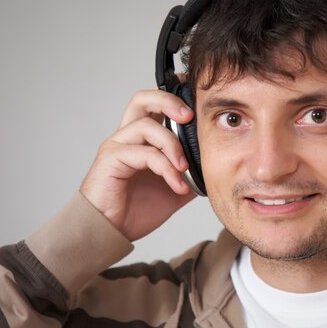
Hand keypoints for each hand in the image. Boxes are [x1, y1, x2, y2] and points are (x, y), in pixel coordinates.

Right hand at [80, 89, 195, 240]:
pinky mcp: (111, 160)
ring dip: (172, 145)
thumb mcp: (174, 189)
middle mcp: (127, 136)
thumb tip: (215, 166)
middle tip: (190, 116)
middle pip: (142, 99)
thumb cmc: (135, 210)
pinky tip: (178, 185)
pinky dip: (166, 168)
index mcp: (142, 139)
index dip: (174, 95)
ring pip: (146, 127)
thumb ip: (191, 173)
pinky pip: (144, 154)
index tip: (195, 95)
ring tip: (185, 168)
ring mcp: (117, 146)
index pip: (155, 105)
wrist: (111, 233)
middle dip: (169, 101)